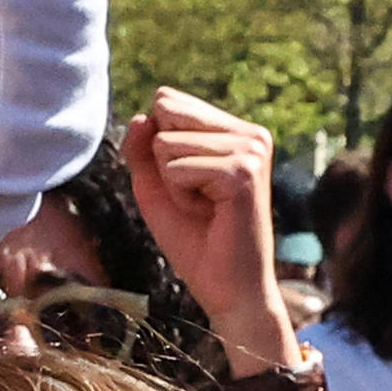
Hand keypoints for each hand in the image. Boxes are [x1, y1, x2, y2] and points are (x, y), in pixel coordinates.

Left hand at [120, 87, 285, 352]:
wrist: (227, 289)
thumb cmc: (195, 240)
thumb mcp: (156, 187)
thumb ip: (141, 149)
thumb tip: (141, 115)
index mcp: (234, 130)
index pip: (167, 101)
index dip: (157, 148)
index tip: (187, 184)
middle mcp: (250, 132)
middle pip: (165, 113)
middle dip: (163, 163)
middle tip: (194, 198)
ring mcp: (251, 149)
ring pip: (167, 142)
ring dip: (173, 184)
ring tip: (203, 207)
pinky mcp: (243, 170)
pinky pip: (176, 167)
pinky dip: (180, 195)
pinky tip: (209, 212)